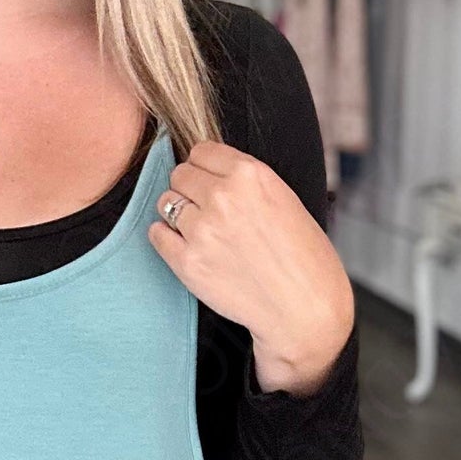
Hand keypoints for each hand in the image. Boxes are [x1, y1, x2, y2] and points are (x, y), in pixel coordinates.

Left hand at [148, 139, 355, 395]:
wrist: (304, 308)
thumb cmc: (303, 256)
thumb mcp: (284, 199)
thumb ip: (245, 180)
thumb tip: (207, 168)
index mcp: (250, 175)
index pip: (201, 151)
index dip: (205, 167)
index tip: (210, 181)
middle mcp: (222, 197)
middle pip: (179, 174)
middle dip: (190, 189)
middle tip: (206, 210)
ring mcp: (202, 230)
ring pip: (165, 203)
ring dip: (178, 214)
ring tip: (201, 231)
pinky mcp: (187, 263)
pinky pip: (157, 235)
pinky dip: (166, 238)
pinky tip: (187, 247)